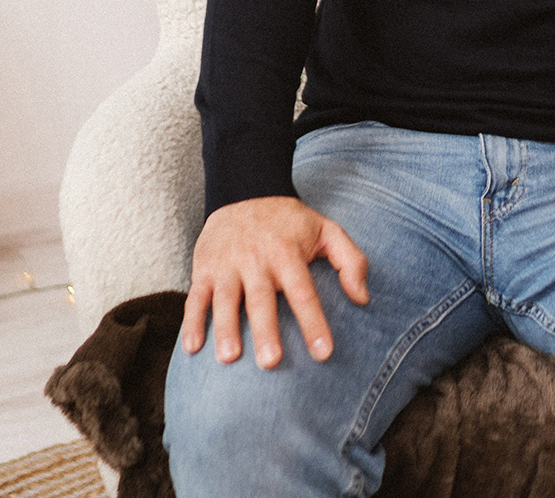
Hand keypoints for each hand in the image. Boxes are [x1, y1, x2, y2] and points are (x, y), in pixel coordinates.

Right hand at [180, 195, 369, 368]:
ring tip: (229, 358)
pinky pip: (196, 297)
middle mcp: (256, 260)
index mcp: (288, 254)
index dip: (314, 323)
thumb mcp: (327, 231)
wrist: (245, 191)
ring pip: (225, 299)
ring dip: (225, 329)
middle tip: (271, 363)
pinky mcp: (204, 268)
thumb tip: (363, 298)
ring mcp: (227, 265)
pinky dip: (192, 322)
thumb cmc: (291, 223)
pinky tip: (192, 348)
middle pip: (261, 299)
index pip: (304, 293)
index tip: (324, 353)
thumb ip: (351, 261)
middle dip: (265, 331)